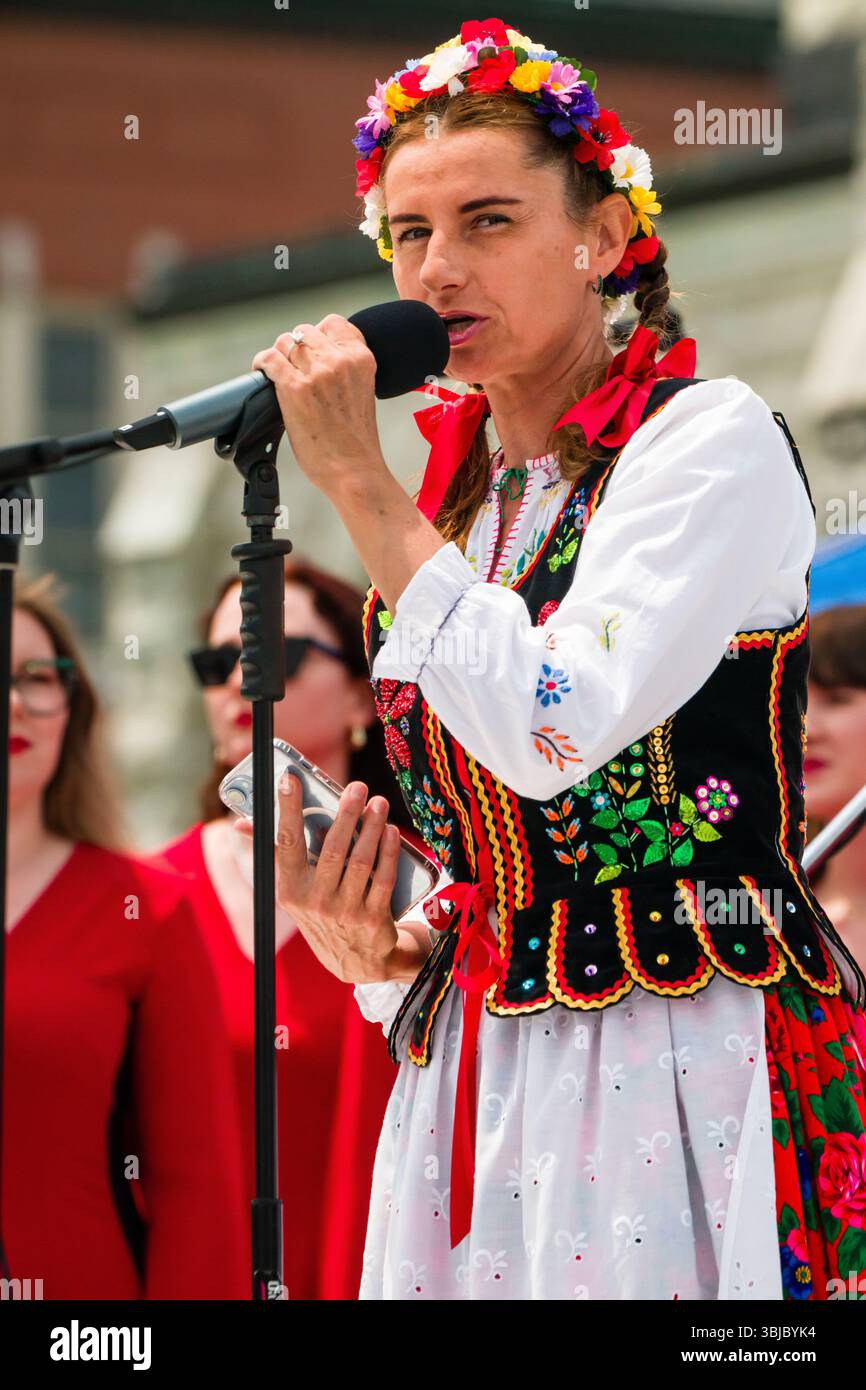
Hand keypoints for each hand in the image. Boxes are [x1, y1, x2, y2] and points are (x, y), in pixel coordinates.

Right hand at [233, 772, 404, 983]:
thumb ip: (276, 853)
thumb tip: (240, 824)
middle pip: (333, 849)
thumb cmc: (321, 908)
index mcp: (290, 890)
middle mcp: (315, 902)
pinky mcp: (372, 919)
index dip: (287, 810)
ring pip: (360, 862)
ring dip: (372, 828)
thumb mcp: (295, 888)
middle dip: (346, 813)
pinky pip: (382, 879)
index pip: (286, 844)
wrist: (355, 959)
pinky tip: (391, 831)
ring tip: (378, 803)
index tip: (289, 778)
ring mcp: (345, 912)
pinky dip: (388, 852)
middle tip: (357, 786)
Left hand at [251, 315, 386, 495]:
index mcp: (361, 359)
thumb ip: (345, 369)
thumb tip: (315, 358)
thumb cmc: (356, 441)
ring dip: (279, 355)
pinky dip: (262, 363)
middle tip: (293, 367)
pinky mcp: (294, 388)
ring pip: (285, 342)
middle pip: (305, 331)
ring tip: (278, 372)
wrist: (354, 470)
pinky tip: (262, 372)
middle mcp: (340, 360)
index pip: (334, 323)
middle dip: (296, 347)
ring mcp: (316, 373)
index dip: (319, 334)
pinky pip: (269, 359)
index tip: (312, 350)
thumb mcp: (362, 392)